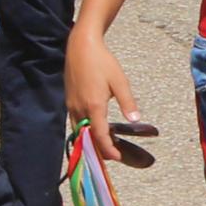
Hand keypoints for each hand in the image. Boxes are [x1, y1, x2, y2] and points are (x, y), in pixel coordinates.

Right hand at [65, 26, 148, 167]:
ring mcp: (72, 106)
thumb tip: (136, 119)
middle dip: (99, 148)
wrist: (81, 48)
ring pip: (80, 131)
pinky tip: (96, 127)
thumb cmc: (102, 62)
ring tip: (107, 143)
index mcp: (94, 106)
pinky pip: (76, 122)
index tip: (117, 157)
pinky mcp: (69, 102)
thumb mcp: (120, 81)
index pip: (99, 136)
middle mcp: (79, 109)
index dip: (108, 149)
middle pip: (87, 137)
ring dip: (92, 140)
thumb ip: (128, 102)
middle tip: (114, 154)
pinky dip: (85, 129)